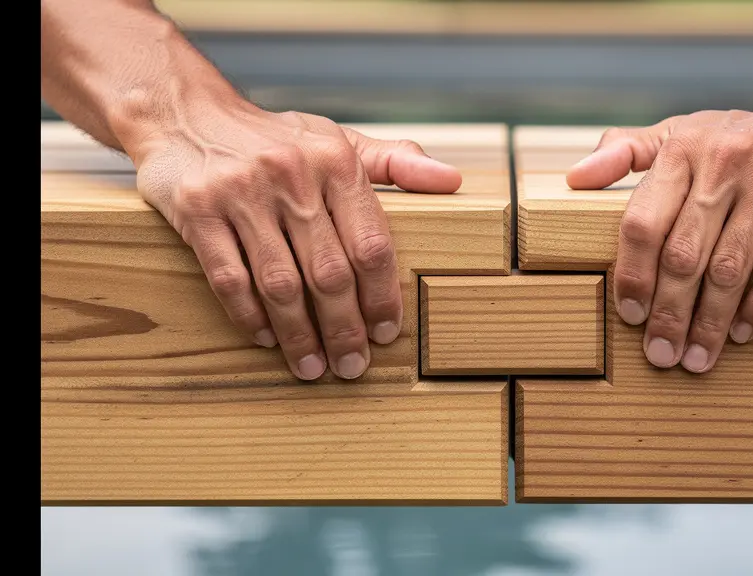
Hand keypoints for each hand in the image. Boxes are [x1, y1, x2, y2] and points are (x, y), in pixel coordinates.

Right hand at [128, 100, 460, 380]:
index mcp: (335, 160)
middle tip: (352, 365)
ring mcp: (241, 193)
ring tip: (312, 367)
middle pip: (329, 273)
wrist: (186, 112)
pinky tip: (266, 338)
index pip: (371, 243)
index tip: (387, 333)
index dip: (383, 296)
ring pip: (280, 283)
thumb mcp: (338, 140)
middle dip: (345, 328)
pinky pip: (229, 278)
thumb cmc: (277, 138)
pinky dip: (249, 315)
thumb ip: (396, 162)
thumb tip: (452, 180)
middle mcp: (291, 175)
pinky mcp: (197, 211)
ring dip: (299, 334)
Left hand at [566, 99, 752, 372]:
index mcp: (682, 147)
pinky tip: (741, 333)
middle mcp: (723, 160)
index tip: (629, 316)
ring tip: (697, 358)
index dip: (632, 275)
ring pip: (729, 268)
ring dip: (709, 323)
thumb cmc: (744, 135)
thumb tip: (573, 179)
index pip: (643, 222)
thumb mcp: (684, 131)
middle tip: (661, 354)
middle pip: (683, 254)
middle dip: (669, 313)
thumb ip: (627, 152)